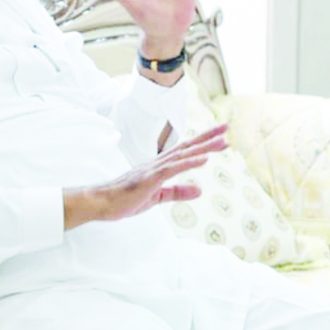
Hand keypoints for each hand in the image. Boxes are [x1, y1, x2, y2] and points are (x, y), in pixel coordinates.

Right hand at [63, 124, 227, 228]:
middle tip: (227, 126)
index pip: (186, 150)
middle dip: (208, 136)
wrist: (102, 203)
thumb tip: (200, 190)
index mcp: (161, 166)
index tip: (221, 136)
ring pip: (184, 154)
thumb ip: (178, 192)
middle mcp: (160, 162)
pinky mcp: (150, 178)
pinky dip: (190, 162)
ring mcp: (155, 168)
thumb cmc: (125, 199)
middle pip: (188, 146)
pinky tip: (204, 158)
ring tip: (223, 140)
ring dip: (204, 146)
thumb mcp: (157, 197)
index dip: (204, 142)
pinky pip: (173, 169)